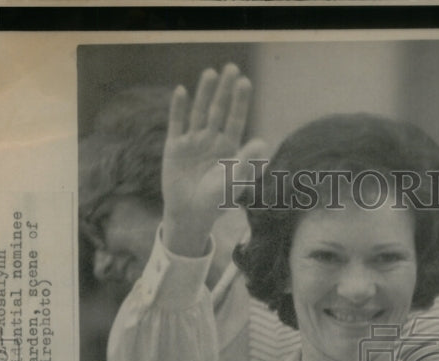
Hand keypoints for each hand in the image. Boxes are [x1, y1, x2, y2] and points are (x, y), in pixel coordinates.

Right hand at [162, 64, 263, 256]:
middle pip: (219, 110)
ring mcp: (193, 142)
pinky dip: (179, 108)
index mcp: (228, 148)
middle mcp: (211, 140)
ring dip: (204, 93)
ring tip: (210, 73)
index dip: (240, 102)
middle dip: (225, 90)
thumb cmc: (216, 201)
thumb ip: (246, 160)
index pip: (236, 120)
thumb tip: (262, 142)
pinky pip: (177, 124)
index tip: (246, 82)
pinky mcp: (175, 147)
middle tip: (232, 68)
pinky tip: (182, 91)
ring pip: (199, 113)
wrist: (190, 215)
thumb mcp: (233, 180)